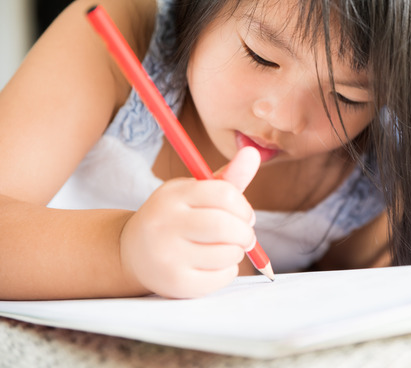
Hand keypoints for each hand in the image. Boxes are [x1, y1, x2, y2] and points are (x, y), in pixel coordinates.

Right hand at [119, 147, 259, 297]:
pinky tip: (216, 265)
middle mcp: (165, 224)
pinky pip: (221, 277)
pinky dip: (229, 271)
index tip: (245, 214)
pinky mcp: (174, 283)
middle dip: (245, 232)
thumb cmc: (175, 217)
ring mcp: (167, 256)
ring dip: (238, 251)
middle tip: (246, 236)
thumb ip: (227, 178)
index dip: (243, 206)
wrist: (131, 252)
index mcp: (173, 195)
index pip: (223, 194)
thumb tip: (253, 152)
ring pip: (227, 253)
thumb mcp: (194, 193)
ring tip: (227, 248)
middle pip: (225, 226)